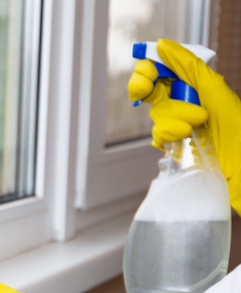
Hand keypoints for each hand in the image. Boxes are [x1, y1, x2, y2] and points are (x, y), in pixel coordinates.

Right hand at [128, 38, 240, 212]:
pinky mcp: (173, 145)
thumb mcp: (214, 89)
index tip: (147, 71)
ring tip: (197, 124)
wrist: (240, 164)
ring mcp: (176, 124)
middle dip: (146, 88)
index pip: (160, 71)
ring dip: (175, 117)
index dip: (148, 69)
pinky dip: (168, 136)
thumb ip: (188, 65)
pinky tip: (184, 138)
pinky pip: (157, 136)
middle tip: (145, 88)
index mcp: (193, 85)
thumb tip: (163, 45)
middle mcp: (183, 102)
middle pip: (149, 90)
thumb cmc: (236, 128)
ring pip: (156, 114)